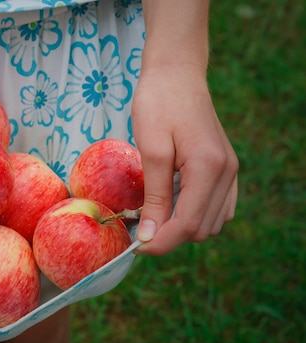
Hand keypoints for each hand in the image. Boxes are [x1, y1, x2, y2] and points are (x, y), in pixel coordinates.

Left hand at [131, 64, 238, 254]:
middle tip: (138, 226)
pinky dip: (194, 213)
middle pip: (200, 229)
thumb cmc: (158, 105)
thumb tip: (149, 236)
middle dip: (169, 235)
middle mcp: (227, 173)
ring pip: (210, 223)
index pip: (187, 225)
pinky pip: (217, 207)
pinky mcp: (226, 168)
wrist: (176, 73)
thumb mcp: (151, 151)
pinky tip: (171, 203)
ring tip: (152, 213)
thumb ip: (154, 197)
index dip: (160, 242)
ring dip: (181, 226)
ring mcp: (230, 171)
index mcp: (209, 168)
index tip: (135, 246)